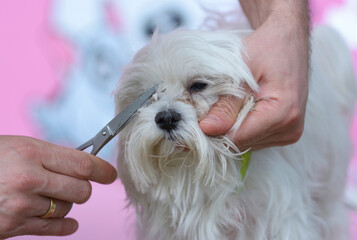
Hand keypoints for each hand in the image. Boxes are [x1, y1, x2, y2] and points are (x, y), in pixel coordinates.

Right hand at [0, 136, 116, 238]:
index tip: (110, 174)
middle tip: (72, 184)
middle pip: (81, 190)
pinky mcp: (12, 228)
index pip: (83, 164)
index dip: (103, 170)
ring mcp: (20, 206)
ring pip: (67, 209)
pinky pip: (53, 229)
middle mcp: (28, 179)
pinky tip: (68, 223)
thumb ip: (52, 156)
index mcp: (31, 152)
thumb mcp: (19, 146)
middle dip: (82, 188)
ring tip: (45, 196)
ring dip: (63, 204)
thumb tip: (86, 166)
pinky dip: (65, 226)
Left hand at [199, 2, 309, 149]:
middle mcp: (290, 128)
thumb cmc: (266, 47)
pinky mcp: (287, 131)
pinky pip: (255, 137)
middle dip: (220, 130)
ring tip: (223, 105)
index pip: (238, 138)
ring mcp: (290, 131)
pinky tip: (237, 109)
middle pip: (242, 142)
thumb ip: (226, 104)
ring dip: (230, 128)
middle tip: (203, 110)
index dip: (213, 133)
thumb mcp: (241, 71)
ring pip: (247, 142)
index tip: (193, 122)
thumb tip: (206, 129)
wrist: (288, 40)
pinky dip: (241, 126)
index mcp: (282, 113)